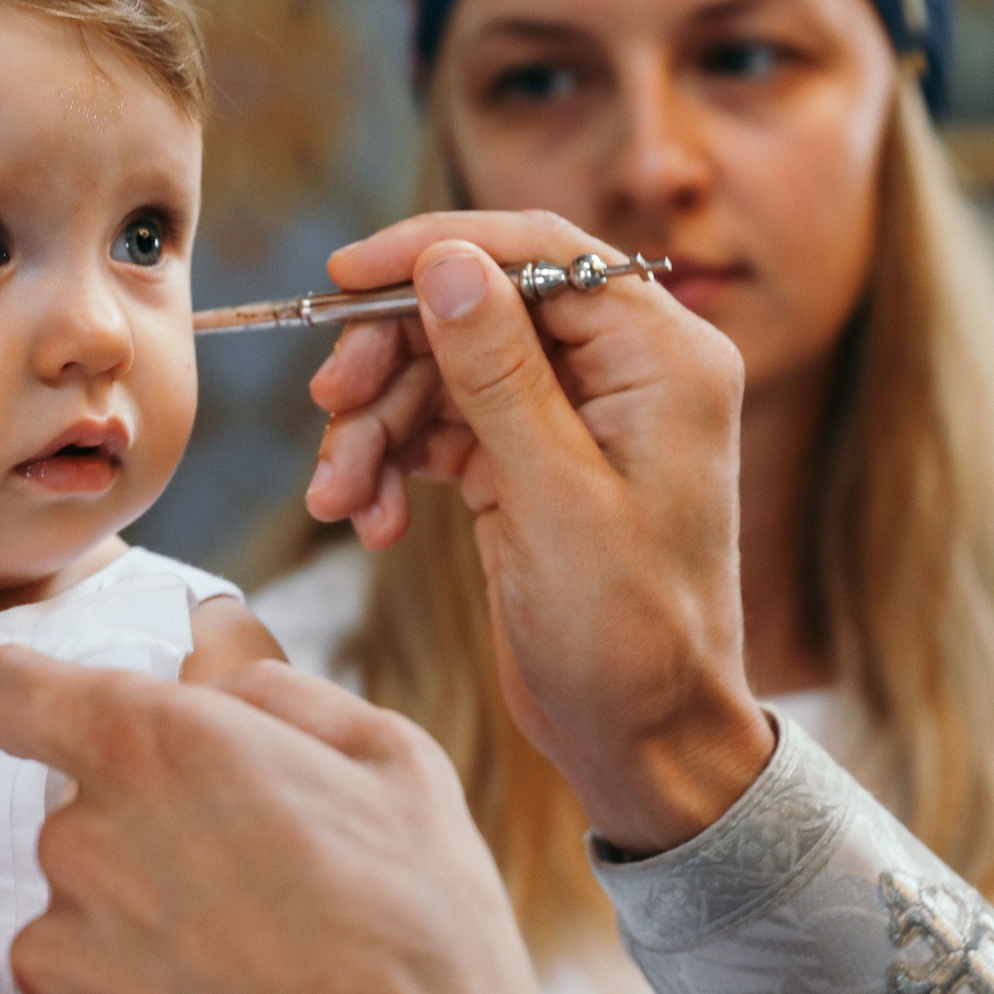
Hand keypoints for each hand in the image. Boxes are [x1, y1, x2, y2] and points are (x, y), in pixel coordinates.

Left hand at [0, 647, 562, 993]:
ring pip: (72, 933)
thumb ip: (277, 687)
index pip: (1, 689)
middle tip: (248, 907)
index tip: (28, 717)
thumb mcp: (393, 764)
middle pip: (74, 826)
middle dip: (143, 853)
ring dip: (134, 954)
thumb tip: (212, 645)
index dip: (16, 700)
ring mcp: (57, 961)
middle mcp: (84, 842)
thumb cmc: (424, 936)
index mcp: (159, 746)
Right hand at [306, 210, 772, 855]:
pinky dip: (394, 467)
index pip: (542, 254)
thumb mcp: (554, 497)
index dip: (437, 250)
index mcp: (663, 357)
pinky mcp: (530, 465)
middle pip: (477, 310)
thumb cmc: (628, 635)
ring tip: (340, 498)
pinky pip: (440, 430)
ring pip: (444, 371)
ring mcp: (573, 419)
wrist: (642, 744)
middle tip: (330, 407)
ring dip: (377, 427)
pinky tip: (370, 522)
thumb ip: (498, 372)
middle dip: (391, 357)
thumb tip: (448, 260)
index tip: (346, 276)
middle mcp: (623, 373)